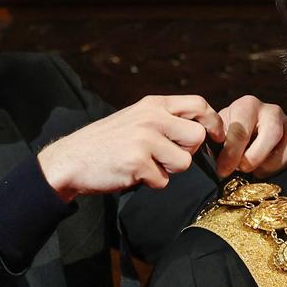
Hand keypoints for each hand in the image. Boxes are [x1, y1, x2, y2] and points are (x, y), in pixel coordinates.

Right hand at [37, 95, 223, 200]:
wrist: (71, 159)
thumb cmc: (109, 142)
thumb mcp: (137, 118)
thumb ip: (167, 119)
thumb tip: (204, 130)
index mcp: (153, 104)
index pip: (199, 104)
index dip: (214, 123)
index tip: (216, 138)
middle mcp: (151, 117)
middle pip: (197, 137)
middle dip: (188, 153)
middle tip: (166, 157)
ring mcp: (144, 139)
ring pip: (184, 163)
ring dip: (168, 170)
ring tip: (146, 165)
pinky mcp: (137, 162)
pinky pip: (163, 181)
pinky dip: (151, 183)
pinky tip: (133, 174)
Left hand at [215, 95, 286, 176]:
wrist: (248, 141)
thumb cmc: (230, 141)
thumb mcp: (219, 138)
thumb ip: (216, 144)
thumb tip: (214, 159)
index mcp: (247, 106)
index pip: (241, 129)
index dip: (231, 153)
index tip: (223, 170)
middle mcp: (271, 110)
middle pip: (270, 133)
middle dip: (254, 157)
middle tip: (242, 169)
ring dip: (268, 164)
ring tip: (253, 170)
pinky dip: (281, 165)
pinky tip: (267, 169)